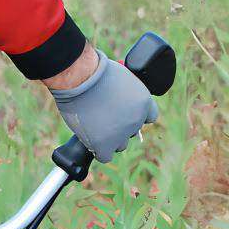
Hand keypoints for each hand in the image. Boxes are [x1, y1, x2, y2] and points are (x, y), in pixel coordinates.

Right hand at [42, 43, 157, 162]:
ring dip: (108, 139)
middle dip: (119, 127)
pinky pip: (104, 156)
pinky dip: (98, 150)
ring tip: (93, 125)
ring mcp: (121, 134)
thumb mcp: (123, 78)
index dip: (134, 115)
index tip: (122, 113)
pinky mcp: (104, 145)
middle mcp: (136, 120)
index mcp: (144, 102)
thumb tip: (120, 105)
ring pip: (119, 145)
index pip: (148, 118)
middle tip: (102, 116)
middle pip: (131, 132)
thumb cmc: (95, 72)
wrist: (80, 79)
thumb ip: (127, 95)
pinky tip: (90, 139)